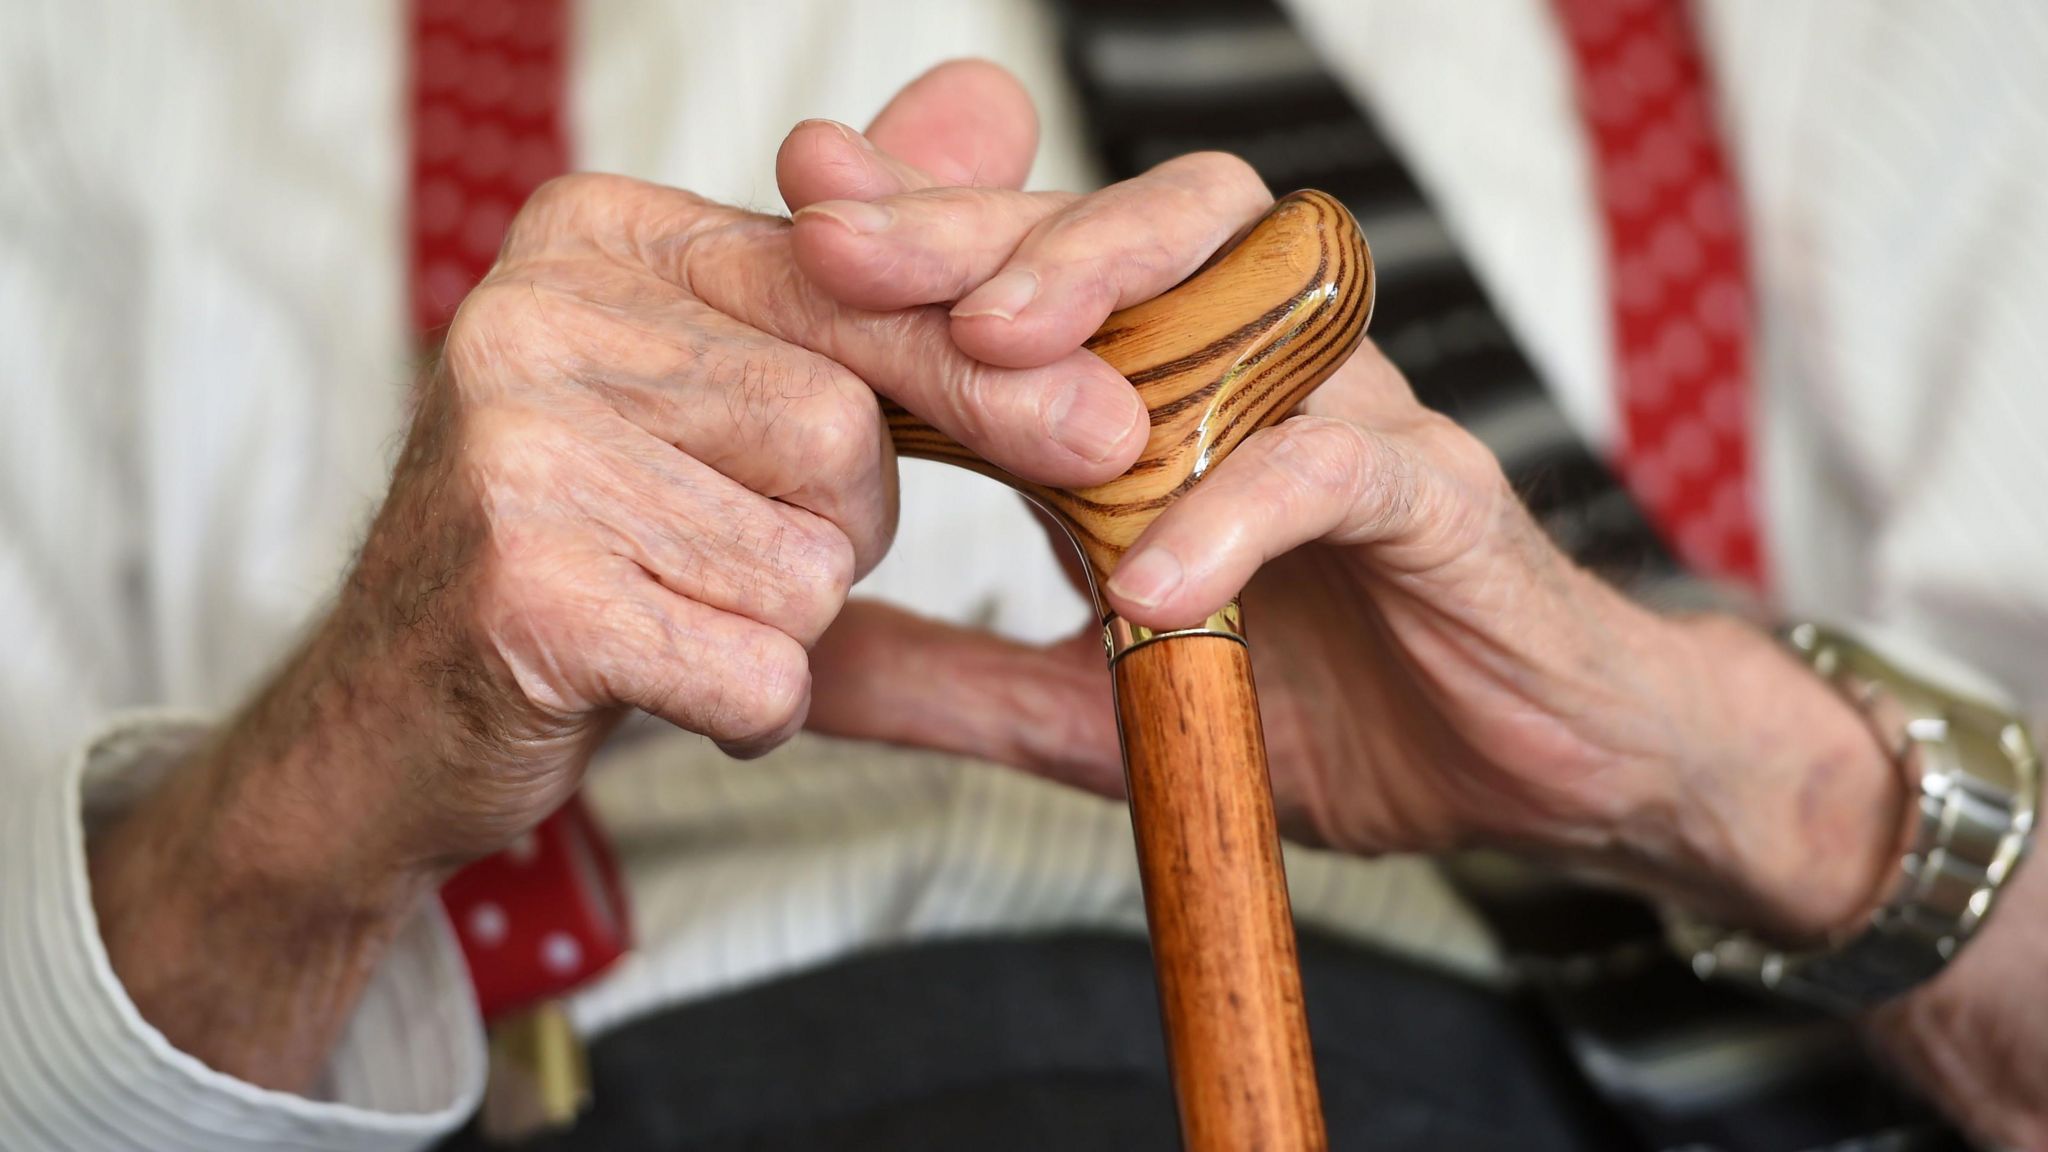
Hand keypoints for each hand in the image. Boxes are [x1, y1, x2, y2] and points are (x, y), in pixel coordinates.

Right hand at [86, 61, 1147, 1088]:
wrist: (394, 718)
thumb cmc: (587, 542)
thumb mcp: (726, 385)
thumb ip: (862, 263)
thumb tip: (998, 105)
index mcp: (600, 235)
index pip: (849, 284)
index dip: (979, 372)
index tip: (1107, 428)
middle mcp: (538, 310)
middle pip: (843, 433)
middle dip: (837, 530)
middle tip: (736, 558)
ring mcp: (514, 445)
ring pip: (809, 562)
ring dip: (784, 626)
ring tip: (673, 612)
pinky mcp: (521, 586)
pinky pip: (756, 667)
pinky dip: (747, 707)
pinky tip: (661, 684)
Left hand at [789, 163, 1904, 943]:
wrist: (1533, 774)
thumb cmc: (1327, 706)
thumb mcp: (1100, 707)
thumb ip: (961, 677)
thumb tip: (801, 668)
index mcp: (1166, 406)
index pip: (1037, 283)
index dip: (924, 240)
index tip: (797, 209)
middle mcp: (1258, 376)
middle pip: (1122, 233)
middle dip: (980, 225)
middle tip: (844, 237)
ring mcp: (1352, 421)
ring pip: (1247, 282)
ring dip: (1114, 295)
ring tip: (993, 350)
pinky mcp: (1439, 501)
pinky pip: (1335, 469)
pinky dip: (1239, 511)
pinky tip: (1154, 578)